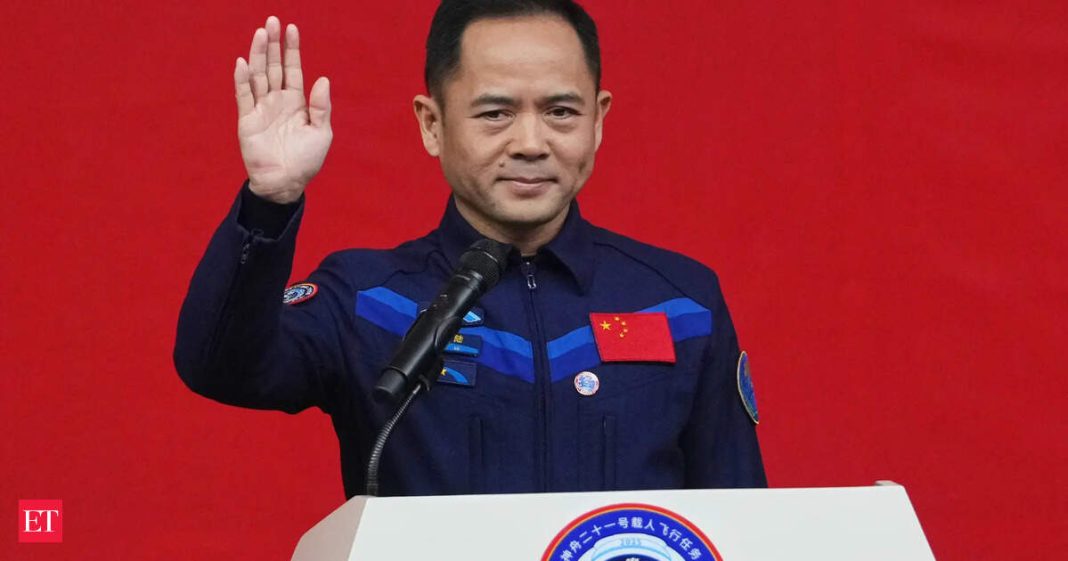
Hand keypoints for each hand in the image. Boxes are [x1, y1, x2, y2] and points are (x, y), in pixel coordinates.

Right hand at [235, 16, 331, 203]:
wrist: (285, 183)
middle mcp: (277, 101)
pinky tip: (243, 63)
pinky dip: (243, 79)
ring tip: (260, 34)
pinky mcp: (247, 120)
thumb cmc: (306, 161)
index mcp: (296, 103)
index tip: (292, 29)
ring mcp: (261, 109)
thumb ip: (321, 107)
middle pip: (273, 67)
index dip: (292, 50)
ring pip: (258, 75)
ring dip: (258, 55)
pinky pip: (244, 96)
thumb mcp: (321, 133)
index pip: (292, 69)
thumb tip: (323, 79)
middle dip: (273, 45)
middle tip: (271, 21)